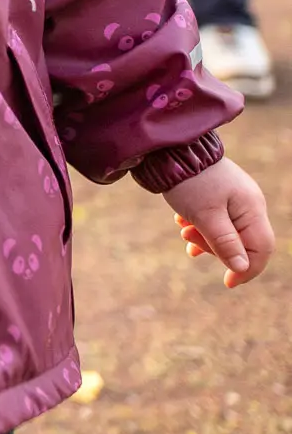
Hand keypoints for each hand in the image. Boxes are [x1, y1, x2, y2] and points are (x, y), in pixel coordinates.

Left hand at [170, 158, 274, 288]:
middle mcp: (249, 204)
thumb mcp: (206, 217)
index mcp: (252, 208)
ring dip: (205, 238)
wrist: (171, 150)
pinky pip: (217, 220)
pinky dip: (202, 227)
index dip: (247, 270)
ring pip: (227, 233)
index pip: (261, 249)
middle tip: (188, 239)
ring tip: (183, 230)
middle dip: (216, 248)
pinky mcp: (221, 195)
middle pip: (243, 242)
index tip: (227, 282)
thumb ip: (225, 243)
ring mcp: (236, 199)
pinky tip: (183, 225)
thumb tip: (242, 268)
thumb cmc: (190, 182)